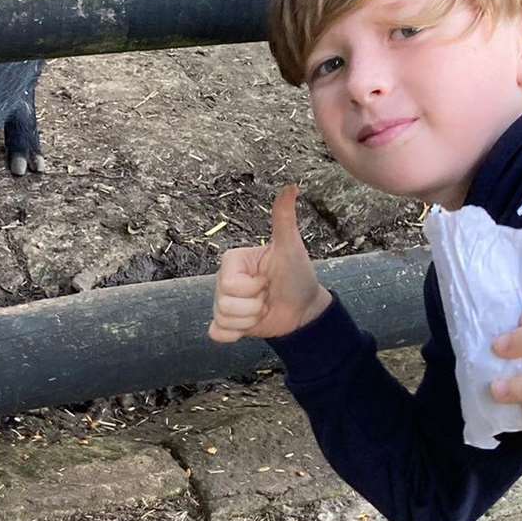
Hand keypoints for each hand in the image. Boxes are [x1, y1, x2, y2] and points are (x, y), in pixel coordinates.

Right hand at [208, 184, 332, 342]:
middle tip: (267, 295)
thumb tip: (292, 186)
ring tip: (263, 308)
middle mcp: (223, 281)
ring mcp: (223, 303)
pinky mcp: (227, 324)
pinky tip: (251, 325)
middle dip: (253, 306)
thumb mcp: (291, 247)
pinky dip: (235, 334)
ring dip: (250, 320)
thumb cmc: (297, 275)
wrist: (304, 307)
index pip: (228, 284)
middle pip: (224, 303)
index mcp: (232, 261)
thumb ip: (284, 219)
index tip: (268, 280)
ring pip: (223, 319)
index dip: (252, 288)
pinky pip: (217, 333)